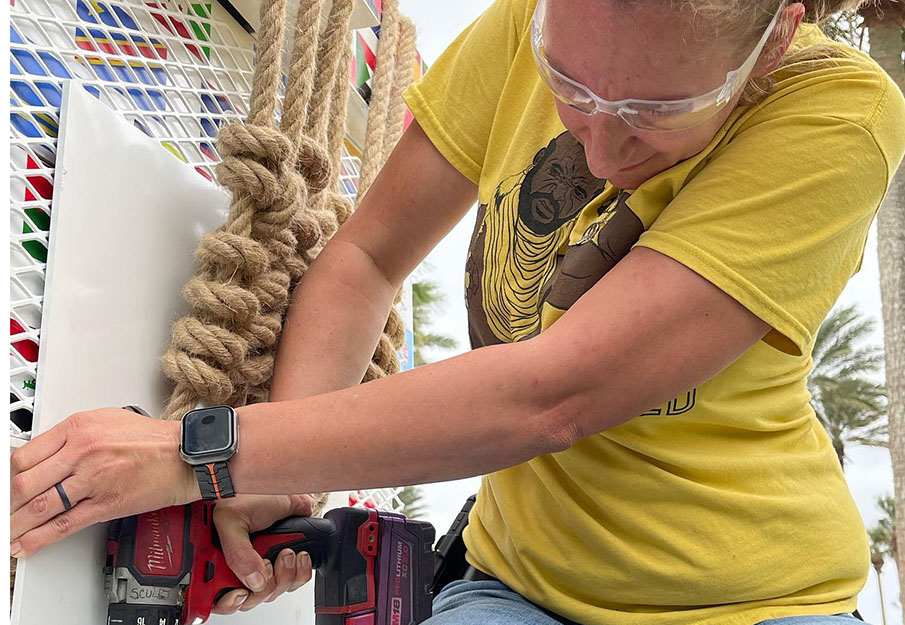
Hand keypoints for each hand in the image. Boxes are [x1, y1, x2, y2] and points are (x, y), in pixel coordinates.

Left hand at [10, 407, 197, 556]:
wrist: (187, 455)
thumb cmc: (152, 440)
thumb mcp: (106, 421)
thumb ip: (72, 437)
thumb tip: (42, 455)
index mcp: (79, 428)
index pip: (24, 455)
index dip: (7, 475)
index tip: (4, 485)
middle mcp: (82, 452)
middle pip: (24, 482)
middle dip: (7, 502)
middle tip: (3, 510)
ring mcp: (93, 480)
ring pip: (39, 506)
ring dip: (16, 523)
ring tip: (7, 531)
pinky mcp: (106, 504)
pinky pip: (64, 524)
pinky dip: (39, 538)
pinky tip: (27, 543)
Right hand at [211, 494, 315, 613]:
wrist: (279, 485)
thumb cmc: (248, 497)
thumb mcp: (233, 520)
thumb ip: (237, 553)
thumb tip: (253, 580)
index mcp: (218, 561)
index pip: (216, 598)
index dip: (227, 602)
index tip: (240, 593)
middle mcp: (239, 568)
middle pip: (249, 600)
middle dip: (263, 588)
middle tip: (268, 563)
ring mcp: (263, 567)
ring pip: (273, 593)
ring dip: (283, 576)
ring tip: (285, 551)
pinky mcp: (285, 564)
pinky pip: (294, 582)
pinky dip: (299, 573)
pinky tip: (298, 555)